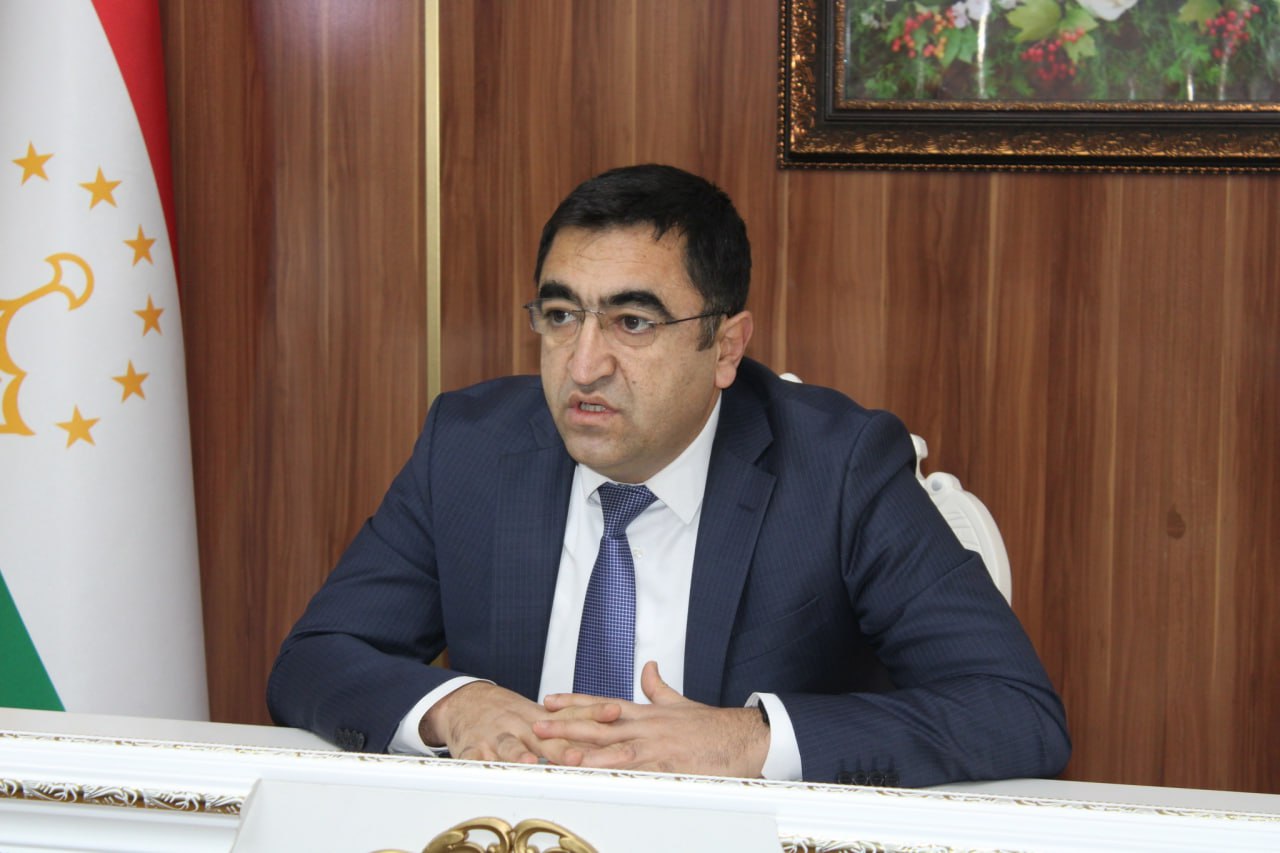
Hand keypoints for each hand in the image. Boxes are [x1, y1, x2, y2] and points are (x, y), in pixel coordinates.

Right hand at [420, 681, 618, 764]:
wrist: (467, 704)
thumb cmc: (512, 715)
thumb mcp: (543, 714)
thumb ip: (575, 719)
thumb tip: (616, 717)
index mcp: (540, 719)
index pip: (571, 716)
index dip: (593, 716)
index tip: (614, 713)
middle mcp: (521, 726)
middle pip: (544, 738)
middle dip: (560, 748)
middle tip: (577, 757)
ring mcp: (496, 737)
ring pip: (508, 747)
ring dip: (518, 754)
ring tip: (528, 762)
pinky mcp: (472, 748)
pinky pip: (473, 759)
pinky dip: (476, 765)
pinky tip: (483, 770)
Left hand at [534, 661, 770, 776]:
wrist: (743, 737)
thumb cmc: (712, 725)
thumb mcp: (679, 702)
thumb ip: (658, 687)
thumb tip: (647, 667)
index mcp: (646, 712)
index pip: (603, 703)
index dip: (575, 701)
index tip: (549, 701)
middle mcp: (647, 726)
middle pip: (600, 725)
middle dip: (567, 726)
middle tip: (538, 726)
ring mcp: (657, 746)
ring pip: (615, 748)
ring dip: (587, 753)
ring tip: (561, 755)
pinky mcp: (670, 765)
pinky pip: (640, 771)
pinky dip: (619, 774)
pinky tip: (602, 778)